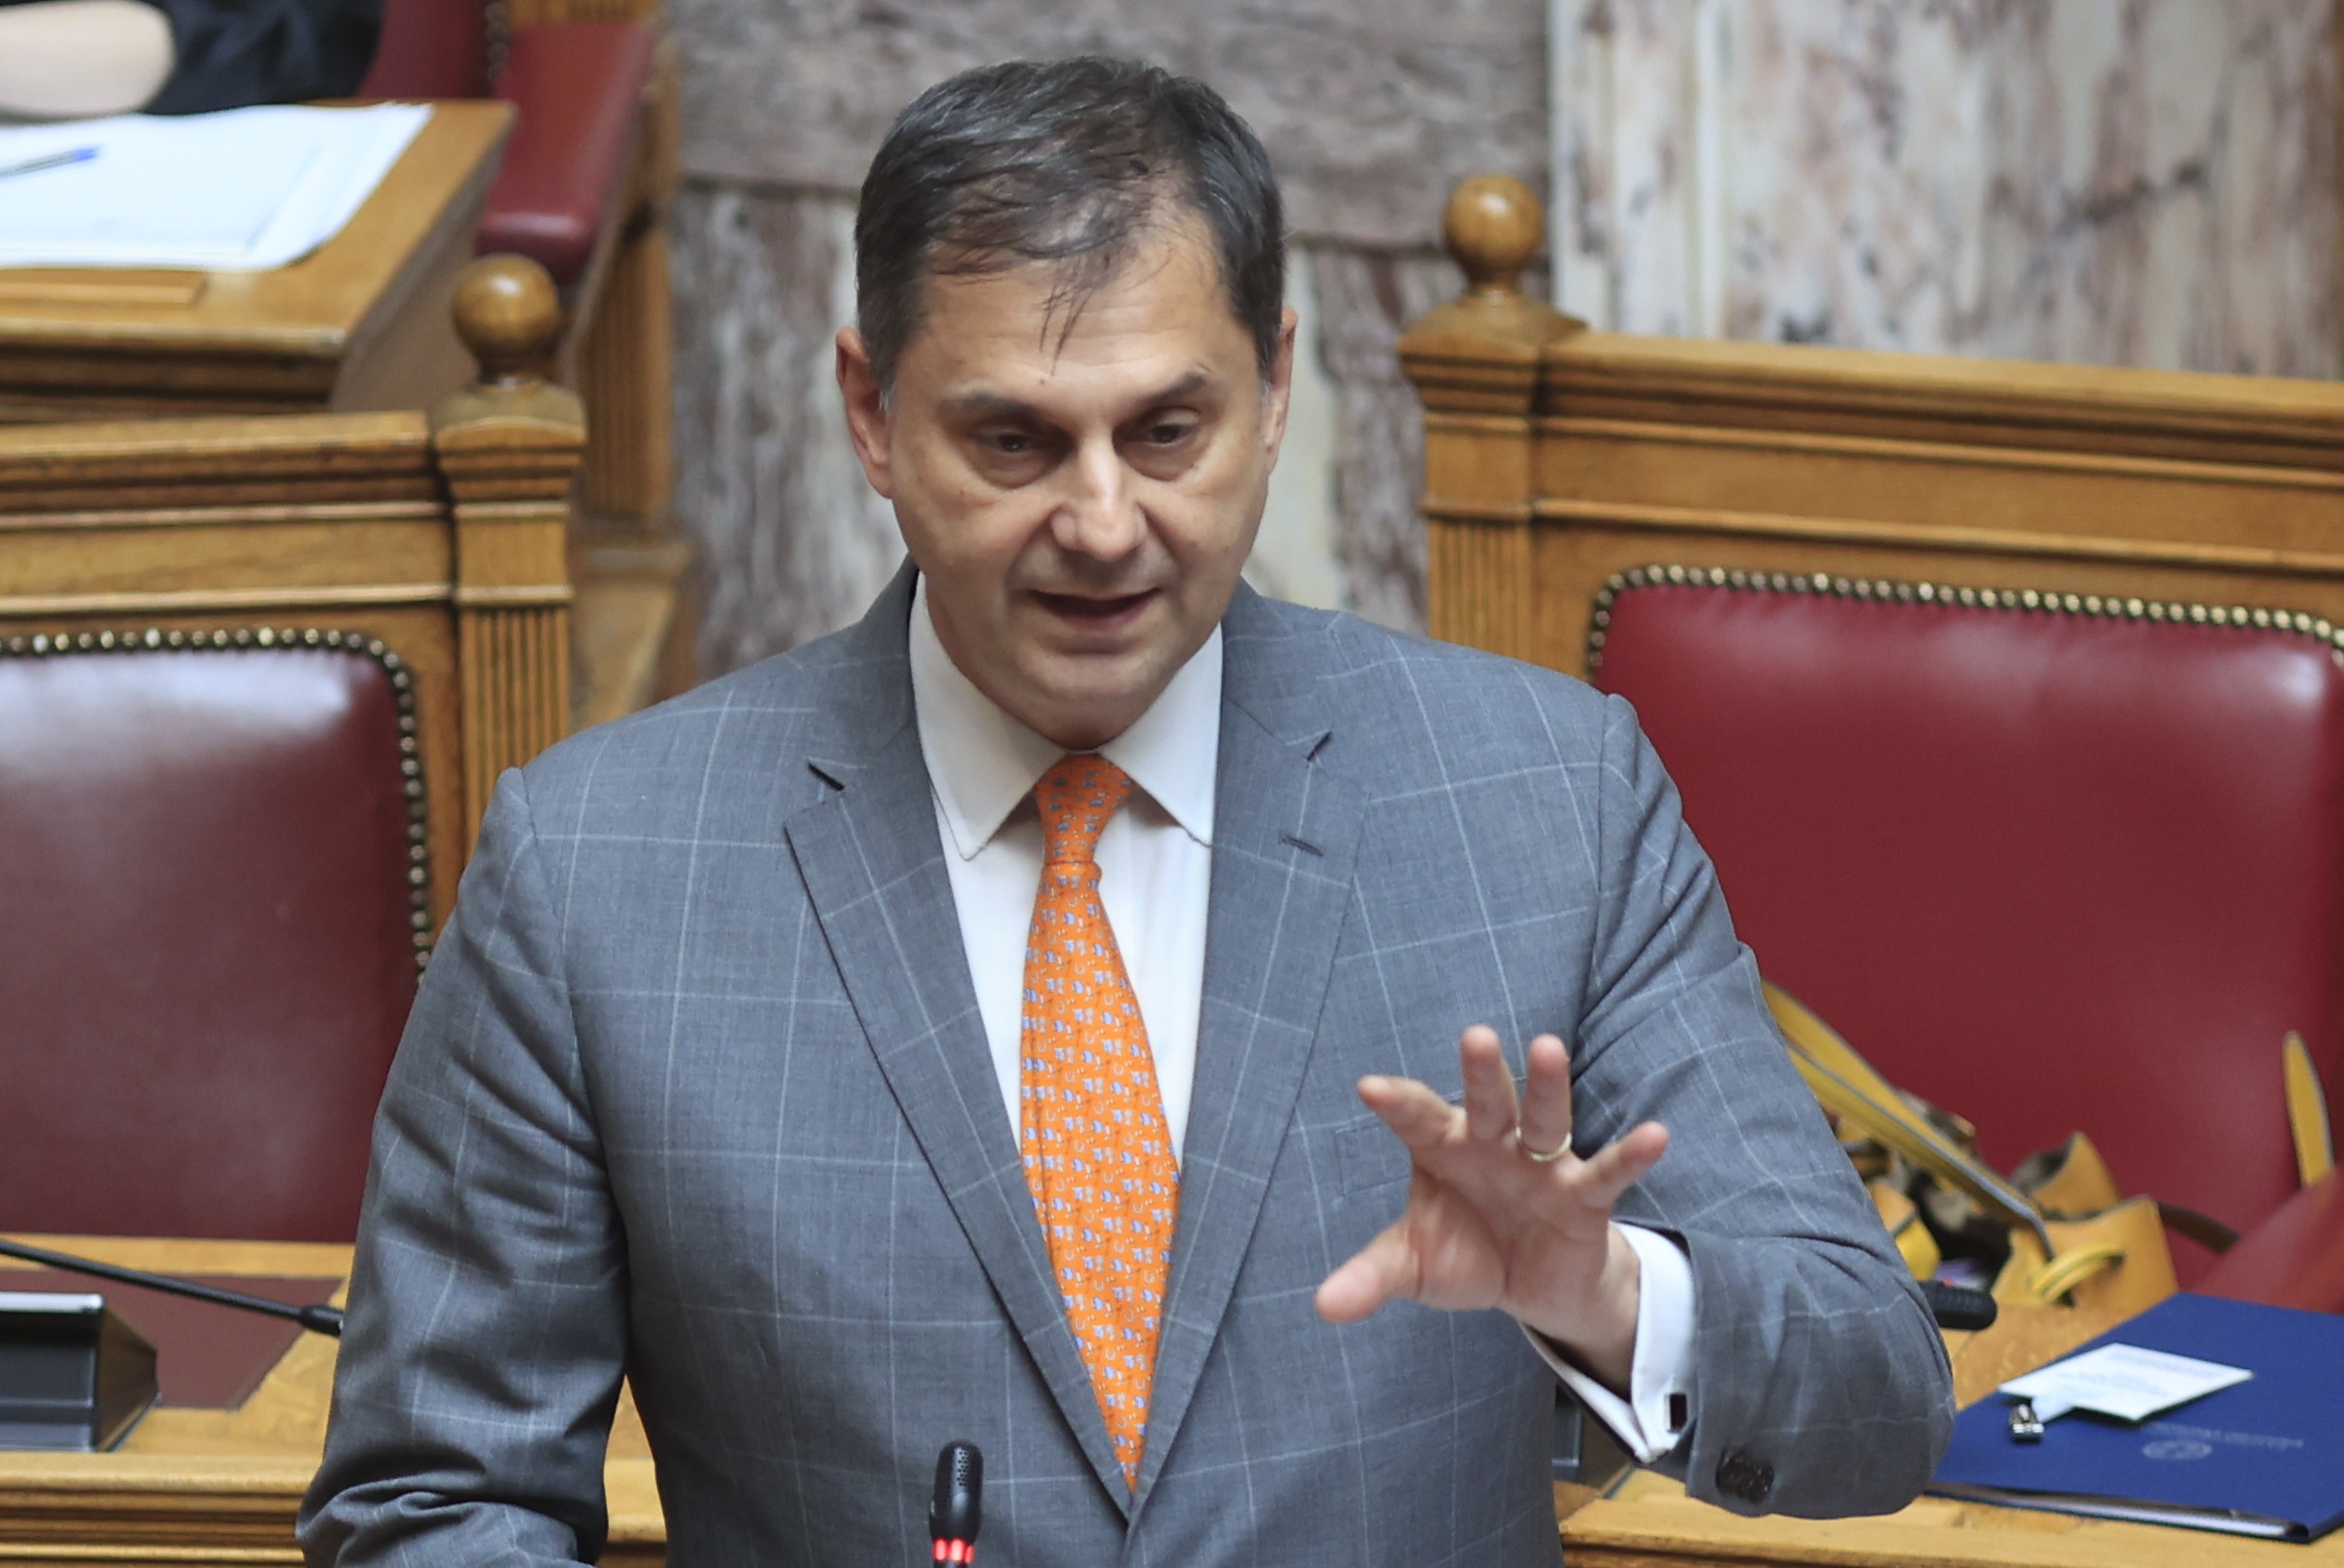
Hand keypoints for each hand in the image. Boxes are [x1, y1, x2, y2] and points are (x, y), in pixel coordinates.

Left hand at [1313, 1025, 1668, 1391]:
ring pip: (1544, 1119)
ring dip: (1546, 1086)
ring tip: (1548, 1047)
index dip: (1397, 1103)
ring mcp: (1541, 1165)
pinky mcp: (1583, 1197)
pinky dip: (1630, 1155)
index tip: (1369, 1088)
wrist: (1530, 1286)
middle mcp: (1493, 1144)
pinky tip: (1656, 1134)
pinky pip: (1607, 1173)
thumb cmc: (1465, 1253)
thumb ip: (1373, 1277)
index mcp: (1443, 1148)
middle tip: (1474, 1037)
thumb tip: (1324, 1306)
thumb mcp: (1416, 1267)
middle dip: (1480, 1074)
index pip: (1418, 1118)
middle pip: (1486, 1102)